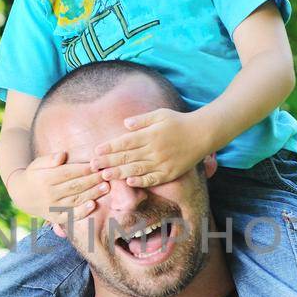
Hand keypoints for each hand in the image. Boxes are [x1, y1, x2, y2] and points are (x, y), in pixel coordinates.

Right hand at [10, 150, 109, 224]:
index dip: (82, 169)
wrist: (22, 195)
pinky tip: (93, 205)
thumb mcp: (38, 164)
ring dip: (92, 193)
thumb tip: (62, 155)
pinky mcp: (54, 218)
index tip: (96, 164)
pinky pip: (70, 216)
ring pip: (75, 200)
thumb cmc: (34, 175)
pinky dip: (81, 212)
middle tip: (106, 174)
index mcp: (44, 179)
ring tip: (105, 187)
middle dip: (92, 180)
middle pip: (74, 186)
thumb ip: (50, 159)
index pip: (67, 173)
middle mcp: (48, 194)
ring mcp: (52, 207)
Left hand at [90, 109, 210, 188]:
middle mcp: (154, 149)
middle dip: (108, 161)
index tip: (96, 151)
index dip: (109, 147)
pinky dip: (141, 181)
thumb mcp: (160, 114)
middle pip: (127, 157)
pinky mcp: (170, 172)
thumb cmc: (179, 122)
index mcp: (150, 134)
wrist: (203, 134)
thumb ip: (142, 120)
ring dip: (119, 173)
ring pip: (137, 169)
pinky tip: (129, 182)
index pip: (125, 142)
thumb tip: (125, 124)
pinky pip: (153, 178)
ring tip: (105, 175)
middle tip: (93, 166)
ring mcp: (162, 162)